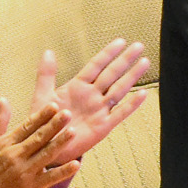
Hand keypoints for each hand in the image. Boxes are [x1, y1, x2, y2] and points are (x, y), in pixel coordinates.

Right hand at [0, 96, 76, 187]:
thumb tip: (3, 100)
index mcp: (7, 143)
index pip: (27, 126)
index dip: (41, 116)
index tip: (53, 105)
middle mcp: (16, 156)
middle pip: (39, 138)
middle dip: (54, 125)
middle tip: (67, 114)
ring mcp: (25, 172)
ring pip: (46, 154)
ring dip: (61, 143)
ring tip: (73, 131)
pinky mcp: (32, 187)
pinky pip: (50, 178)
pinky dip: (63, 172)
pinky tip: (76, 164)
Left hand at [44, 40, 149, 165]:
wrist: (46, 146)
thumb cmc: (44, 122)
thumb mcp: (42, 95)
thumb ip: (46, 74)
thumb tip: (48, 51)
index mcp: (78, 87)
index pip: (96, 65)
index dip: (108, 53)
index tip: (121, 41)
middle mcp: (92, 96)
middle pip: (112, 74)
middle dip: (125, 60)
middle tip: (139, 46)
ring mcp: (99, 110)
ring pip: (119, 89)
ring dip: (132, 76)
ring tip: (145, 62)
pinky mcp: (103, 126)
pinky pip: (120, 113)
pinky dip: (131, 104)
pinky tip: (142, 94)